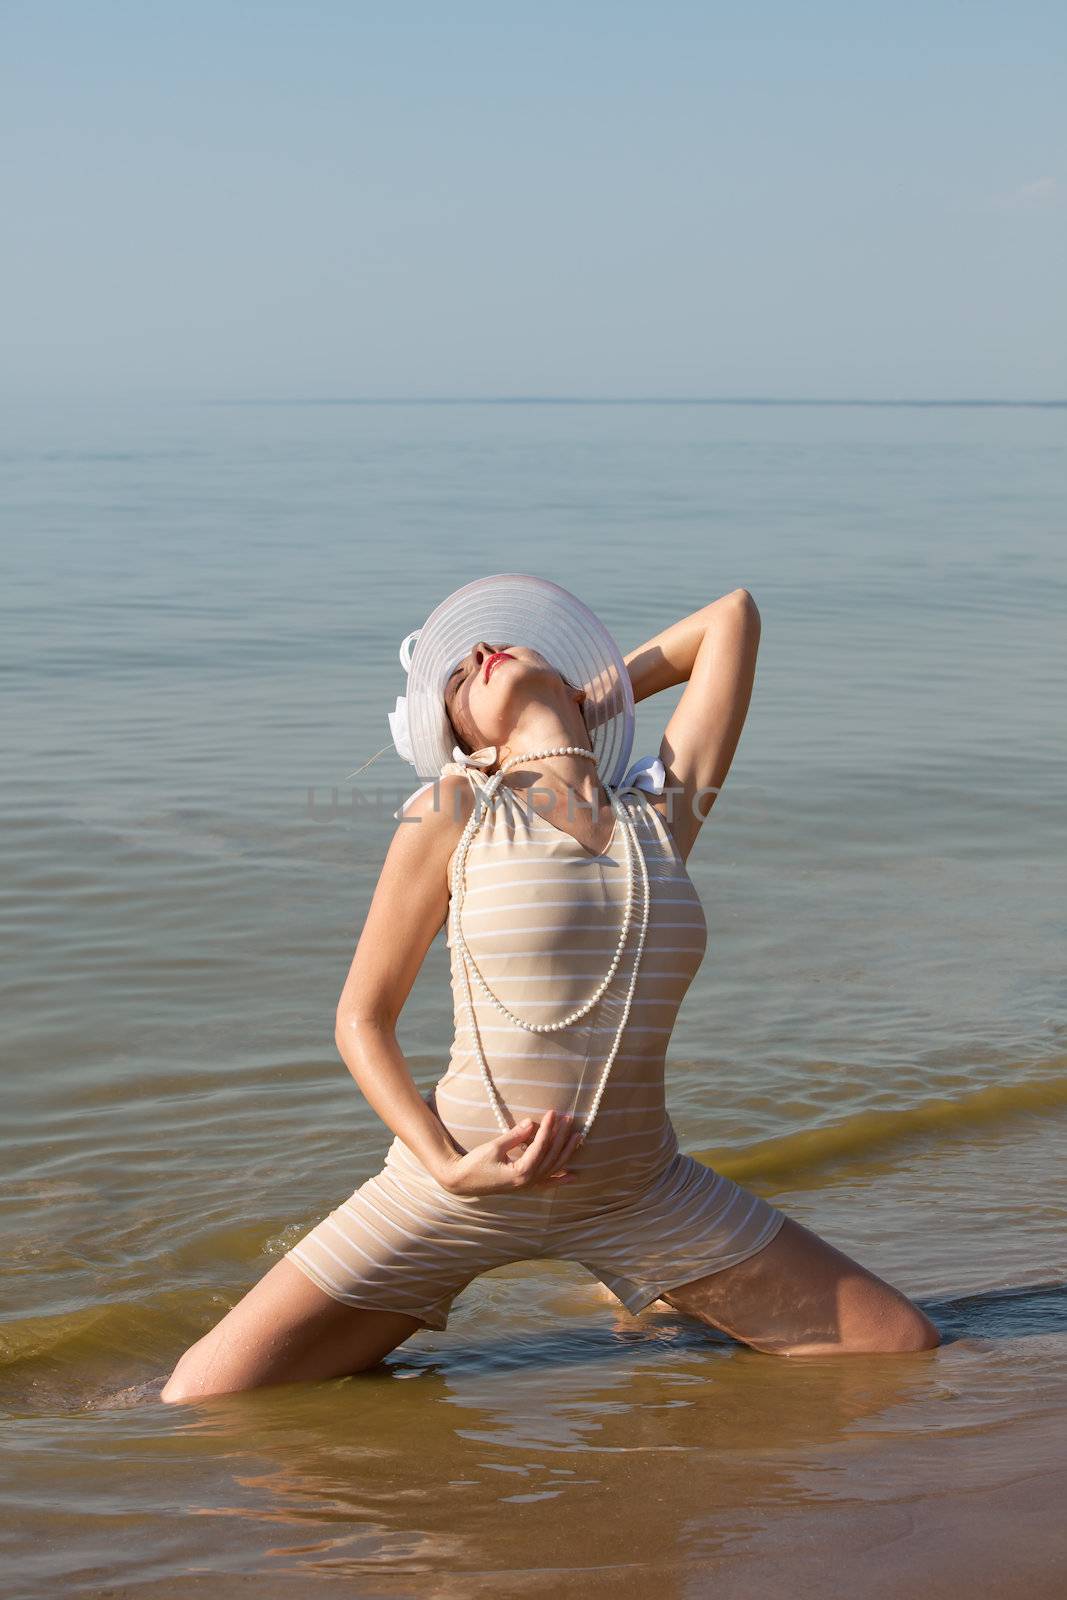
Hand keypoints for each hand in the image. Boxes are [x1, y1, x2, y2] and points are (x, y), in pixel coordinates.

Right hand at [437, 1108, 583, 1197]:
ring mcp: (527, 1185)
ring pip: (552, 1168)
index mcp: (520, 1172)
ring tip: (578, 1137)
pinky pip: (546, 1183)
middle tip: (569, 1118)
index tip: (553, 1112)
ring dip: (566, 1152)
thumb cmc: (474, 1164)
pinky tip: (572, 1176)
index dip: (548, 1128)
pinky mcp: (523, 1186)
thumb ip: (514, 1136)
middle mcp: (527, 1181)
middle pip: (551, 1157)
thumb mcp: (493, 1147)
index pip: (540, 1146)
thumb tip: (531, 1122)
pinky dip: (560, 1180)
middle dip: (561, 1137)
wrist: (461, 1182)